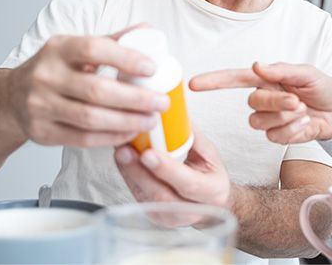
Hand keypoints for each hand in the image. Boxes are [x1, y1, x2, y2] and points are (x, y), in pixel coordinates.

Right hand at [1, 24, 169, 146]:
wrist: (11, 99)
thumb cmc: (55, 70)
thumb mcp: (76, 49)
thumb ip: (113, 41)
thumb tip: (149, 31)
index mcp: (58, 49)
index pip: (93, 49)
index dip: (125, 58)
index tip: (152, 67)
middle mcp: (45, 76)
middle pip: (96, 90)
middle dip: (135, 98)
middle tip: (161, 102)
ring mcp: (40, 106)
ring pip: (90, 118)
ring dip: (127, 121)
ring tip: (151, 120)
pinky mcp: (41, 133)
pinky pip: (82, 138)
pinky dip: (111, 137)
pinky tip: (130, 133)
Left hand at [114, 131, 230, 210]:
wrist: (210, 203)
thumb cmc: (210, 175)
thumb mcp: (210, 155)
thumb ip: (192, 137)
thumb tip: (172, 114)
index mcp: (211, 192)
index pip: (188, 184)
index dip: (167, 169)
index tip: (149, 153)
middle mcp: (190, 212)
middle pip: (160, 194)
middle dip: (140, 171)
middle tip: (125, 150)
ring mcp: (168, 217)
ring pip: (145, 196)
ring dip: (130, 172)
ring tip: (120, 151)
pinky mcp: (153, 215)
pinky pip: (137, 195)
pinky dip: (128, 176)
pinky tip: (122, 160)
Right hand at [189, 62, 331, 143]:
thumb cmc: (322, 87)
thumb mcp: (307, 74)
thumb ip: (282, 70)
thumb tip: (258, 66)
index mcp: (267, 79)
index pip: (234, 79)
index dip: (213, 81)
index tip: (194, 84)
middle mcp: (264, 97)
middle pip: (253, 103)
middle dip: (277, 103)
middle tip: (297, 102)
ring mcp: (269, 117)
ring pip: (260, 123)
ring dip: (285, 119)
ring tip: (303, 112)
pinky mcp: (277, 134)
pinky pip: (274, 137)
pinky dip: (293, 132)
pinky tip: (305, 124)